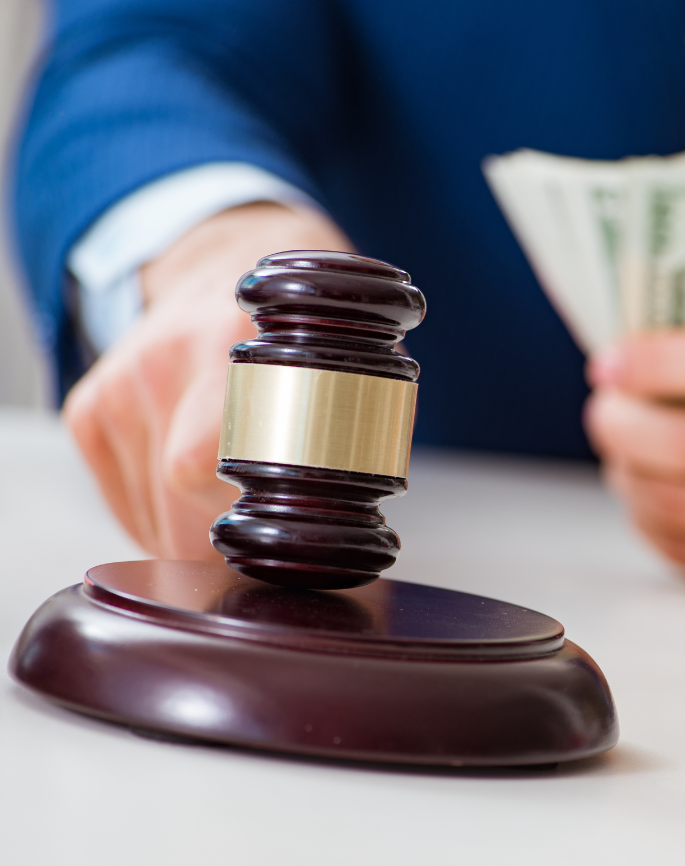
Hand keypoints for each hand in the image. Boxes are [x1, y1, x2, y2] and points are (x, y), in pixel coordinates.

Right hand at [63, 202, 353, 558]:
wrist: (225, 261)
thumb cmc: (296, 326)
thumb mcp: (340, 358)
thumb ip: (347, 429)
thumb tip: (339, 520)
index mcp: (234, 338)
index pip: (202, 464)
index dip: (237, 518)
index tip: (270, 535)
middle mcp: (165, 358)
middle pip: (177, 497)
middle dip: (220, 538)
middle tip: (259, 534)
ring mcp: (120, 383)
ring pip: (151, 511)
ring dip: (191, 531)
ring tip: (232, 504)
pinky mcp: (89, 408)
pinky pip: (122, 502)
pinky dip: (158, 519)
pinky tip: (189, 495)